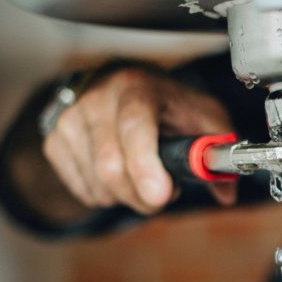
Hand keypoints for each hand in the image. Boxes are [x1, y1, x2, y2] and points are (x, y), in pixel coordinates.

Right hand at [42, 65, 237, 213]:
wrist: (124, 84)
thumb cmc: (167, 103)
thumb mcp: (203, 116)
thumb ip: (218, 150)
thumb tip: (226, 192)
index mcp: (137, 87)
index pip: (134, 127)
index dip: (145, 166)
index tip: (160, 196)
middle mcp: (97, 98)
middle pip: (111, 166)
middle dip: (143, 196)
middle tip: (163, 192)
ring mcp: (71, 119)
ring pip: (98, 185)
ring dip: (127, 196)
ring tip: (142, 175)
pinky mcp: (55, 140)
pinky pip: (84, 190)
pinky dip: (107, 195)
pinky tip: (120, 174)